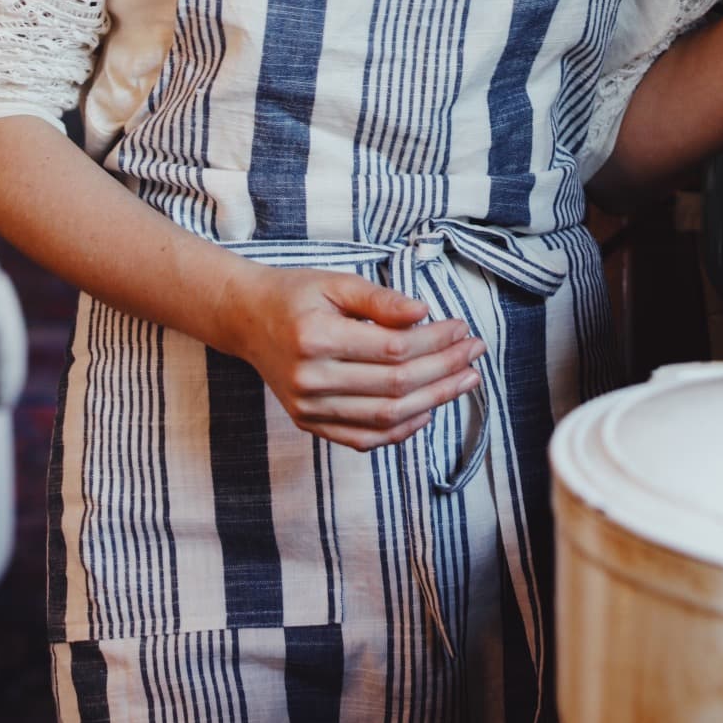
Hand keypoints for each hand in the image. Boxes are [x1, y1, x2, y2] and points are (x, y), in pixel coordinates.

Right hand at [217, 262, 485, 452]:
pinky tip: (428, 409)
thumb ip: (381, 299)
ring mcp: (308, 408)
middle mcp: (310, 379)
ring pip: (386, 417)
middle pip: (395, 385)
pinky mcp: (309, 423)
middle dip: (444, 369)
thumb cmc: (296, 294)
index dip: (435, 341)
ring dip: (434, 400)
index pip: (393, 348)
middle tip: (475, 352)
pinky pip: (364, 439)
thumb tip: (425, 313)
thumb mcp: (337, 283)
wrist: (247, 319)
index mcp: (316, 338)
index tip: (462, 327)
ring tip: (465, 380)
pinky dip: (401, 430)